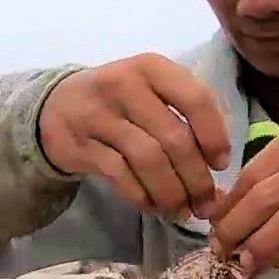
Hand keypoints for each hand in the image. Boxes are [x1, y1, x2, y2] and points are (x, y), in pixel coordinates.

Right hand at [37, 53, 232, 221]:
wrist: (57, 106)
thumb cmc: (120, 101)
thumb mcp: (152, 89)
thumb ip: (186, 113)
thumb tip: (220, 164)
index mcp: (152, 67)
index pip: (196, 99)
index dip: (215, 136)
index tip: (221, 164)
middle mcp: (124, 85)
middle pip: (174, 138)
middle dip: (196, 179)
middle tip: (207, 205)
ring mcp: (98, 115)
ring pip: (148, 161)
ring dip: (171, 193)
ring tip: (183, 211)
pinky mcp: (80, 145)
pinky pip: (121, 177)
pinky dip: (143, 196)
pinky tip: (154, 207)